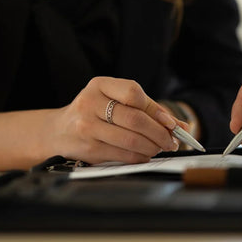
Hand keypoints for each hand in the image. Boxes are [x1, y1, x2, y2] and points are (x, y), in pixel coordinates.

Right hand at [47, 77, 183, 163]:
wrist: (60, 130)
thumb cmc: (96, 112)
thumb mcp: (117, 100)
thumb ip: (149, 109)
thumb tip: (181, 126)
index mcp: (100, 85)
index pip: (133, 92)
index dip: (157, 110)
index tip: (170, 123)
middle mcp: (90, 103)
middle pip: (135, 119)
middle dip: (160, 133)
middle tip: (172, 141)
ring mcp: (87, 127)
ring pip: (131, 140)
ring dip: (153, 147)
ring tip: (160, 147)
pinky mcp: (88, 148)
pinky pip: (123, 155)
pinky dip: (140, 157)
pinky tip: (146, 155)